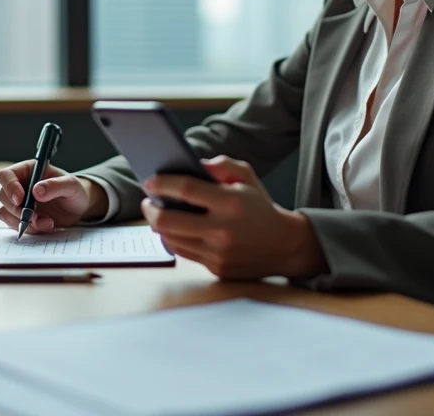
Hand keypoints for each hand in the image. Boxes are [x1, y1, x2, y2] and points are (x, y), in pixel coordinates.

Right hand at [0, 162, 107, 233]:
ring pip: (6, 212)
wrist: (78, 208)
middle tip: (36, 217)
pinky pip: (14, 225)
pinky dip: (29, 229)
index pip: (6, 175)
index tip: (21, 200)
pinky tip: (45, 226)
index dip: (9, 187)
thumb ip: (55, 185)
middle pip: (3, 196)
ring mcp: (19, 203)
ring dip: (24, 222)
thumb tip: (36, 191)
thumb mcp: (71, 185)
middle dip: (18, 210)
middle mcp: (19, 185)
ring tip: (47, 222)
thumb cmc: (75, 191)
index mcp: (28, 170)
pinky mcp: (21, 217)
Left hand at [141, 155, 327, 279]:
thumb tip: (195, 164)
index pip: (186, 190)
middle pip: (168, 221)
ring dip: (159, 226)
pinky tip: (173, 229)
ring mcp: (218, 253)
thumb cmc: (261, 207)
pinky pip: (183, 253)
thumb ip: (223, 165)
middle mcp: (223, 230)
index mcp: (231, 203)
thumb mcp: (248, 178)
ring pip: (171, 240)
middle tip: (148, 201)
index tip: (150, 180)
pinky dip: (174, 240)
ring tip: (158, 214)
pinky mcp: (216, 269)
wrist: (285, 246)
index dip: (163, 184)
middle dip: (150, 210)